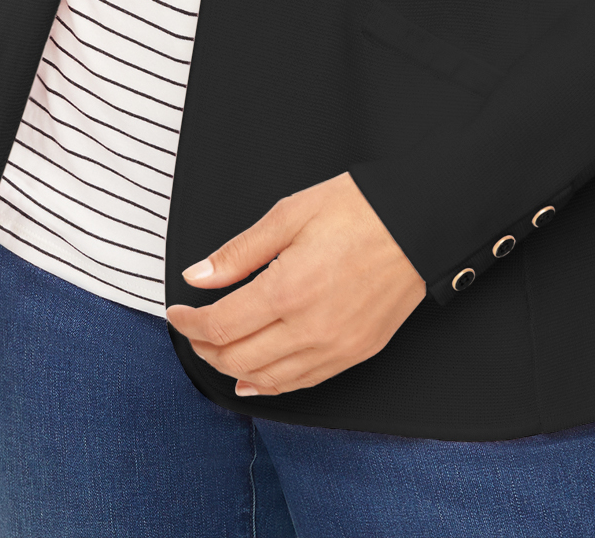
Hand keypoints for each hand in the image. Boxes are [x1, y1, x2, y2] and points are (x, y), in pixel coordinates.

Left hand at [165, 173, 425, 397]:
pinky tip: (255, 378)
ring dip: (232, 368)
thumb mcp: (289, 214)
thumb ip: (239, 252)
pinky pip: (302, 382)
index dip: (188, 322)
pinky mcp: (355, 354)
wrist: (419, 224)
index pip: (220, 325)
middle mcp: (309, 329)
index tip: (175, 311)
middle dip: (204, 348)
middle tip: (192, 329)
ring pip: (268, 378)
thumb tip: (197, 277)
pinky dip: (271, 384)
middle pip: (237, 358)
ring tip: (215, 351)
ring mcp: (335, 348)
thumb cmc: (358, 210)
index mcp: (288, 290)